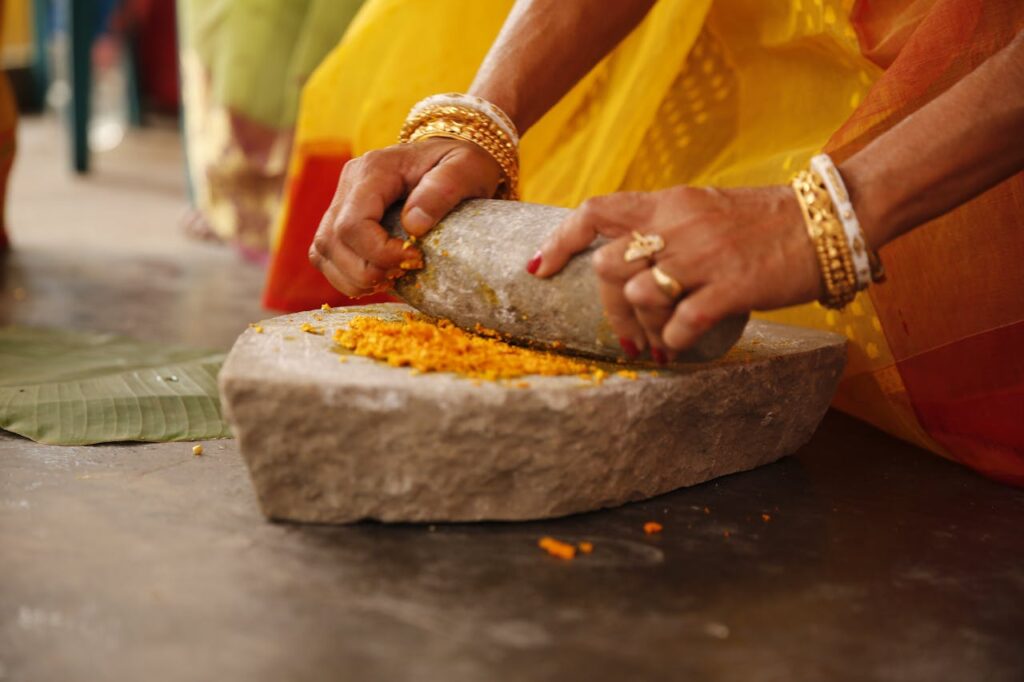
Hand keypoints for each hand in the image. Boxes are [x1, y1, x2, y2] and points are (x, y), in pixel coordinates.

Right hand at [309, 138, 502, 296]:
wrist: (452, 158)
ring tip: (391, 278)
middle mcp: (349, 182)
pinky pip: (327, 256)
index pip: (353, 224)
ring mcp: (341, 200)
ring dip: (354, 278)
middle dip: (367, 271)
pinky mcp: (340, 219)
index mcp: (374, 169)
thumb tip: (413, 226)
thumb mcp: (466, 168)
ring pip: (323, 251)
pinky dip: (348, 276)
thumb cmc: (462, 163)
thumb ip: (443, 190)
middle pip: (332, 241)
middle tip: (404, 273)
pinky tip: (378, 277)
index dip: (379, 253)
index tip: (416, 258)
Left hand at [529, 185, 821, 356]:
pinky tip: (682, 345)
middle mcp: (677, 225)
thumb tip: (629, 260)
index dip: (560, 241)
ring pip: (640, 295)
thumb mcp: (705, 208)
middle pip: (608, 267)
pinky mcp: (732, 286)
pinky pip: (682, 322)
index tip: (541, 269)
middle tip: (627, 336)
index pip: (595, 211)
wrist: (828, 219)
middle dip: (608, 308)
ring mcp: (703, 256)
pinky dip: (673, 341)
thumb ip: (666, 226)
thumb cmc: (766, 220)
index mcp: (667, 203)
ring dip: (643, 327)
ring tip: (659, 343)